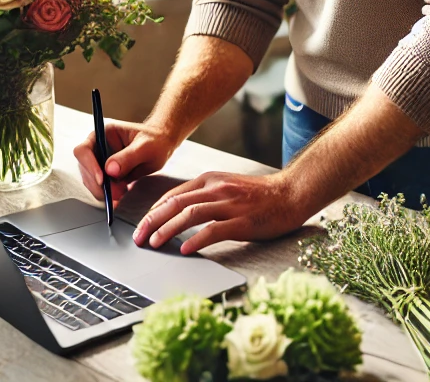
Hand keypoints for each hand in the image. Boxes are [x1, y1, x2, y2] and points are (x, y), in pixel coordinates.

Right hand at [73, 119, 174, 203]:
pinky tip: (121, 194)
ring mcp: (101, 160)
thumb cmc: (155, 140)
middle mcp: (98, 147)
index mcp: (104, 134)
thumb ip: (128, 157)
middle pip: (84, 168)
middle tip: (116, 193)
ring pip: (90, 180)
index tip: (102, 180)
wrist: (162, 146)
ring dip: (102, 191)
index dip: (89, 165)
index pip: (84, 150)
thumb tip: (109, 170)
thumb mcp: (146, 147)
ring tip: (121, 193)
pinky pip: (100, 186)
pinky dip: (108, 194)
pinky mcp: (106, 173)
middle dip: (98, 183)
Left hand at [132, 171, 307, 254]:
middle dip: (153, 221)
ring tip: (155, 243)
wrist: (290, 193)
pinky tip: (186, 249)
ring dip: (169, 230)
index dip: (154, 211)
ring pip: (190, 214)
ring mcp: (230, 204)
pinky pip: (214, 230)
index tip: (142, 226)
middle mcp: (217, 188)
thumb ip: (204, 194)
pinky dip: (197, 240)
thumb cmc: (258, 194)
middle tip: (139, 237)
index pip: (174, 194)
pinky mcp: (243, 221)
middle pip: (176, 203)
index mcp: (210, 179)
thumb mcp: (226, 186)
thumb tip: (178, 211)